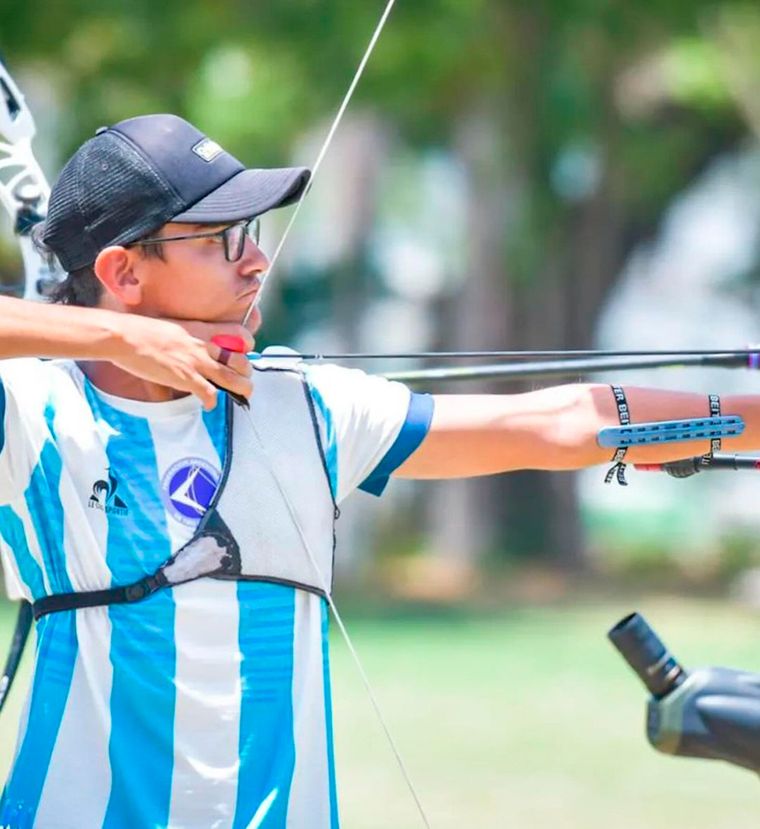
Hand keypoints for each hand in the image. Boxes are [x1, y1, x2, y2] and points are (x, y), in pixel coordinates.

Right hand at [107, 315, 253, 409]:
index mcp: (202, 330)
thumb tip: (194, 347)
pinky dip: (212, 403)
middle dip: (247, 374)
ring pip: (233, 379)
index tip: (244, 354)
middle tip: (243, 380)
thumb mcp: (175, 327)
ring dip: (241, 390)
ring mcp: (196, 362)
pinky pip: (209, 394)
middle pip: (241, 361)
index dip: (247, 345)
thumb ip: (190, 337)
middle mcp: (204, 346)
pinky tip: (208, 405)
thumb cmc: (143, 332)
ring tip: (241, 396)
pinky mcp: (186, 378)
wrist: (125, 337)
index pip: (239, 334)